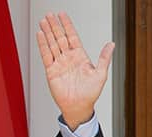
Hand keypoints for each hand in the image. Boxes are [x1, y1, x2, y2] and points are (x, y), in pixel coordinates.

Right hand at [36, 12, 114, 128]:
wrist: (79, 107)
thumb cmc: (90, 93)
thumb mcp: (101, 74)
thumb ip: (104, 58)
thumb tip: (111, 44)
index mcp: (80, 57)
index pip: (72, 36)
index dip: (67, 25)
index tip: (63, 15)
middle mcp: (69, 58)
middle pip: (60, 37)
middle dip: (55, 26)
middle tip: (50, 14)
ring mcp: (59, 63)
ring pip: (52, 44)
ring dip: (48, 32)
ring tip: (43, 21)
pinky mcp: (51, 70)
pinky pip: (46, 55)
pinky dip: (43, 44)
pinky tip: (40, 34)